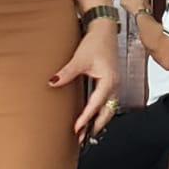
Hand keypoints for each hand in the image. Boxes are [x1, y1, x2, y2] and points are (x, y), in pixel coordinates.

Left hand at [50, 22, 120, 141]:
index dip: (86, 118)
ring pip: (109, 109)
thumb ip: (67, 73)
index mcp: (109, 81)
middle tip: (82, 139)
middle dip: (95, 126)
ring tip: (86, 133)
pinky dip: (100, 112)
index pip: (96, 105)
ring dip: (98, 121)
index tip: (77, 129)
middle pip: (107, 113)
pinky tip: (91, 116)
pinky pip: (107, 102)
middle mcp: (114, 85)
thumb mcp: (80, 58)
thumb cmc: (97, 42)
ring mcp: (114, 85)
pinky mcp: (110, 83)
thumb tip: (53, 82)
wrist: (104, 30)